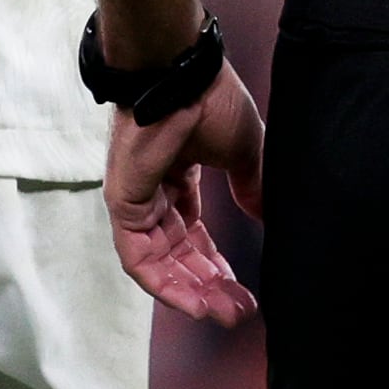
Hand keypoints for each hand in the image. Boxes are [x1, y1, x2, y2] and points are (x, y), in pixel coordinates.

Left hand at [104, 65, 265, 325]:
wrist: (182, 75)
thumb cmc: (210, 98)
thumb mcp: (243, 150)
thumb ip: (252, 185)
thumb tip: (265, 217)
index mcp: (179, 174)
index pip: (195, 233)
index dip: (219, 265)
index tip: (245, 290)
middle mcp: (154, 191)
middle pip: (180, 254)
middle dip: (210, 286)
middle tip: (238, 312)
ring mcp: (136, 199)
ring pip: (161, 263)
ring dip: (192, 292)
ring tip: (223, 313)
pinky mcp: (123, 205)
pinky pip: (139, 259)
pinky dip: (165, 285)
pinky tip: (195, 302)